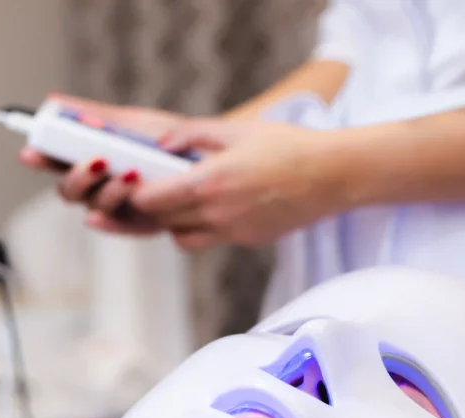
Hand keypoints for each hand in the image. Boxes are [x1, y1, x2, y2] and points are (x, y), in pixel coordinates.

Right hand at [18, 94, 184, 234]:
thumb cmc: (168, 138)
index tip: (31, 151)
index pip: (57, 162)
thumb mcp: (133, 122)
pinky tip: (102, 215)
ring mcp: (120, 208)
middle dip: (77, 177)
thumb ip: (96, 116)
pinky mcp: (143, 224)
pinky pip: (122, 228)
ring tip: (130, 173)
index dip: (41, 159)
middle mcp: (100, 187)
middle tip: (96, 160)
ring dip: (107, 192)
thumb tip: (54, 101)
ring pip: (96, 207)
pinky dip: (110, 223)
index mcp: (91, 160)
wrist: (211, 157)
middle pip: (71, 191)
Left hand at [121, 119, 342, 250]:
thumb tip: (161, 144)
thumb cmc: (289, 147)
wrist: (333, 176)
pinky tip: (209, 208)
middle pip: (160, 223)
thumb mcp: (237, 130)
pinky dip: (199, 229)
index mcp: (209, 182)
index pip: (151, 200)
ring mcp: (232, 232)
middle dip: (147, 210)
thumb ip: (192, 134)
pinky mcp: (247, 240)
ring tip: (177, 202)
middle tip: (143, 194)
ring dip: (172, 224)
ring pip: (181, 238)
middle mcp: (217, 213)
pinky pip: (209, 240)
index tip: (131, 182)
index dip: (134, 194)